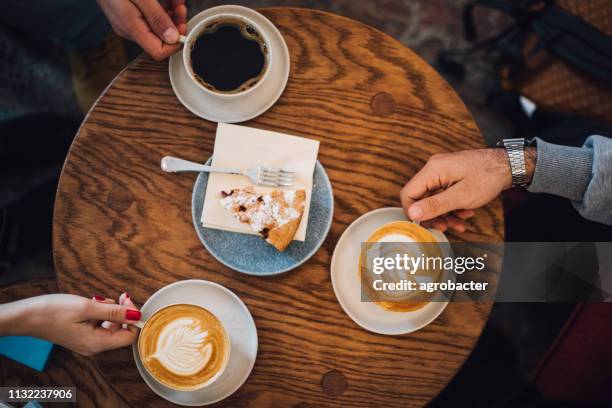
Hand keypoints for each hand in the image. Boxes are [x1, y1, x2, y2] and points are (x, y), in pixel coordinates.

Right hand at [0, 292, 140, 355]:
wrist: (27, 316)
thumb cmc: (53, 312)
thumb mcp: (88, 308)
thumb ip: (114, 312)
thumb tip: (136, 315)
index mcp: (97, 343)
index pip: (130, 336)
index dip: (133, 318)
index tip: (127, 301)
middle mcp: (95, 346)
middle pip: (122, 331)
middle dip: (123, 312)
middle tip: (120, 296)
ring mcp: (88, 342)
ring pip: (112, 326)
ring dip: (111, 311)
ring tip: (98, 300)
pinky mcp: (83, 335)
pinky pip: (101, 325)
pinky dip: (101, 313)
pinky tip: (92, 304)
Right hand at [97, 0, 186, 60]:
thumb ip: (156, 18)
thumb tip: (172, 38)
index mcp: (131, 28)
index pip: (158, 52)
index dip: (175, 43)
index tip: (184, 27)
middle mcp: (130, 30)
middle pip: (160, 39)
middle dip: (175, 24)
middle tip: (181, 8)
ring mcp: (129, 22)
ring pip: (157, 27)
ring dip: (171, 14)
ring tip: (176, 1)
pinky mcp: (130, 15)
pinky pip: (150, 17)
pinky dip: (162, 9)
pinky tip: (168, 0)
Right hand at [400, 148, 535, 231]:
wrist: (508, 165)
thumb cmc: (488, 177)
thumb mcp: (461, 196)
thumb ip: (435, 205)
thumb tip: (411, 214)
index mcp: (433, 170)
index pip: (408, 193)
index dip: (413, 212)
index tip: (426, 224)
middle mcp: (433, 168)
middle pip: (421, 197)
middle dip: (433, 215)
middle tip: (445, 227)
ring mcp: (441, 171)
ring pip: (433, 197)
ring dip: (445, 213)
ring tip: (460, 222)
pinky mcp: (449, 175)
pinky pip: (443, 193)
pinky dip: (451, 206)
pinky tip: (465, 212)